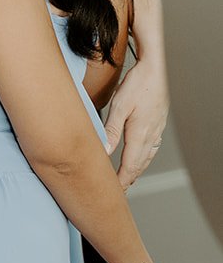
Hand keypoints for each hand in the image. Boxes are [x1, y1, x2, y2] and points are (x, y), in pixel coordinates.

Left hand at [104, 58, 169, 188]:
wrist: (156, 70)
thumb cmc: (138, 84)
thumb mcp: (119, 106)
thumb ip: (111, 130)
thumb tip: (104, 151)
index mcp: (140, 135)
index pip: (130, 166)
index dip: (122, 181)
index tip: (114, 192)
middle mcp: (150, 136)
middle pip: (139, 165)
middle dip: (128, 180)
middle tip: (118, 192)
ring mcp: (156, 131)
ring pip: (146, 158)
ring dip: (136, 170)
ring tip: (127, 179)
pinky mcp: (158, 124)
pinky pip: (152, 148)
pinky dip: (144, 158)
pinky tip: (141, 157)